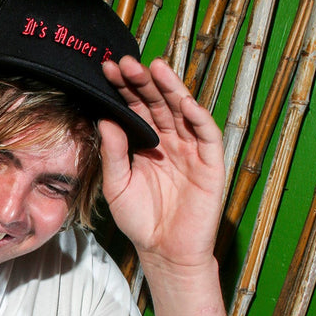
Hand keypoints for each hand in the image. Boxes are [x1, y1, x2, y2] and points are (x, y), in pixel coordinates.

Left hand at [100, 56, 225, 272]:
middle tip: (126, 63)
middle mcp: (168, 141)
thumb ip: (113, 153)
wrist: (165, 252)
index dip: (123, 89)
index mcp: (145, 144)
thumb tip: (105, 118)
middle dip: (143, 82)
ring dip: (170, 89)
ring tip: (155, 68)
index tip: (106, 70)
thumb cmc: (140, 221)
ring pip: (181, 111)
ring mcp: (190, 149)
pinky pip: (206, 134)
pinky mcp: (209, 162)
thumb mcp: (118, 185)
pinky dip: (197, 117)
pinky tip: (184, 102)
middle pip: (156, 103)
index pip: (134, 108)